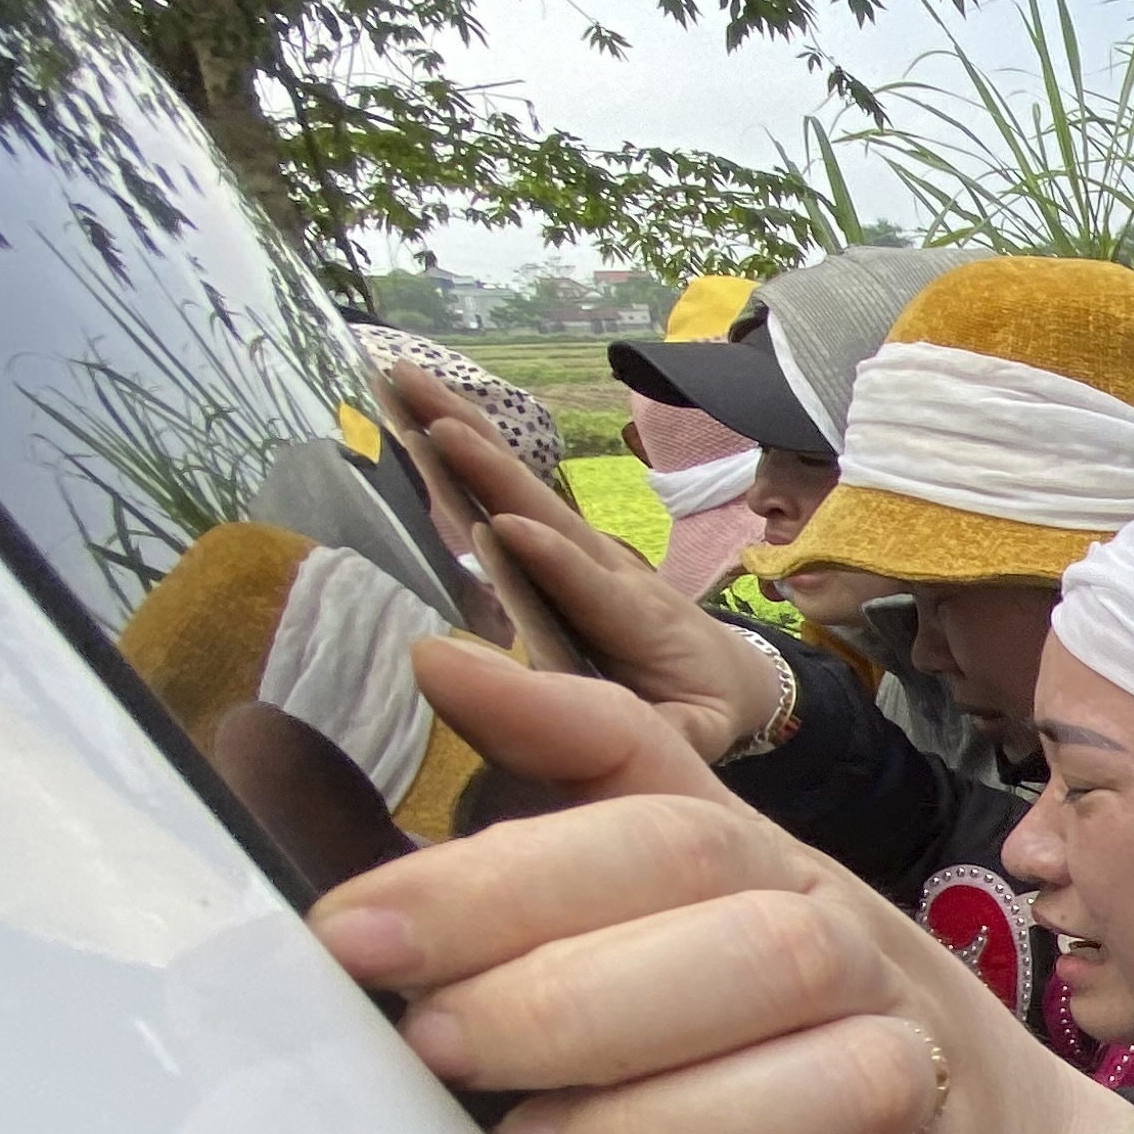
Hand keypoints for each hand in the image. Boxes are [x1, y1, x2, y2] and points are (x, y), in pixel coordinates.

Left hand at [311, 643, 1133, 1133]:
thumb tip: (436, 655)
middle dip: (578, 1000)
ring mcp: (914, 1097)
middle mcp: (861, 966)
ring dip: (671, 1126)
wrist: (974, 1126)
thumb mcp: (687, 869)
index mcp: (781, 868)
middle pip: (767, 949)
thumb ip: (572, 768)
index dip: (510, 878)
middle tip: (434, 1047)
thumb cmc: (772, 997)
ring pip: (843, 1088)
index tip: (352, 934)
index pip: (668, 837)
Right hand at [382, 361, 791, 758]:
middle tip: (431, 420)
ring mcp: (582, 546)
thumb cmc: (701, 706)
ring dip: (463, 430)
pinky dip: (465, 443)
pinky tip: (416, 406)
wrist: (729, 668)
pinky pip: (508, 485)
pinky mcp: (559, 538)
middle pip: (544, 510)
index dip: (553, 560)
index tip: (507, 528)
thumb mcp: (697, 730)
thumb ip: (668, 737)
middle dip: (490, 466)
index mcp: (636, 619)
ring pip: (519, 483)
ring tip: (405, 383)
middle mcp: (607, 567)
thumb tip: (625, 750)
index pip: (592, 586)